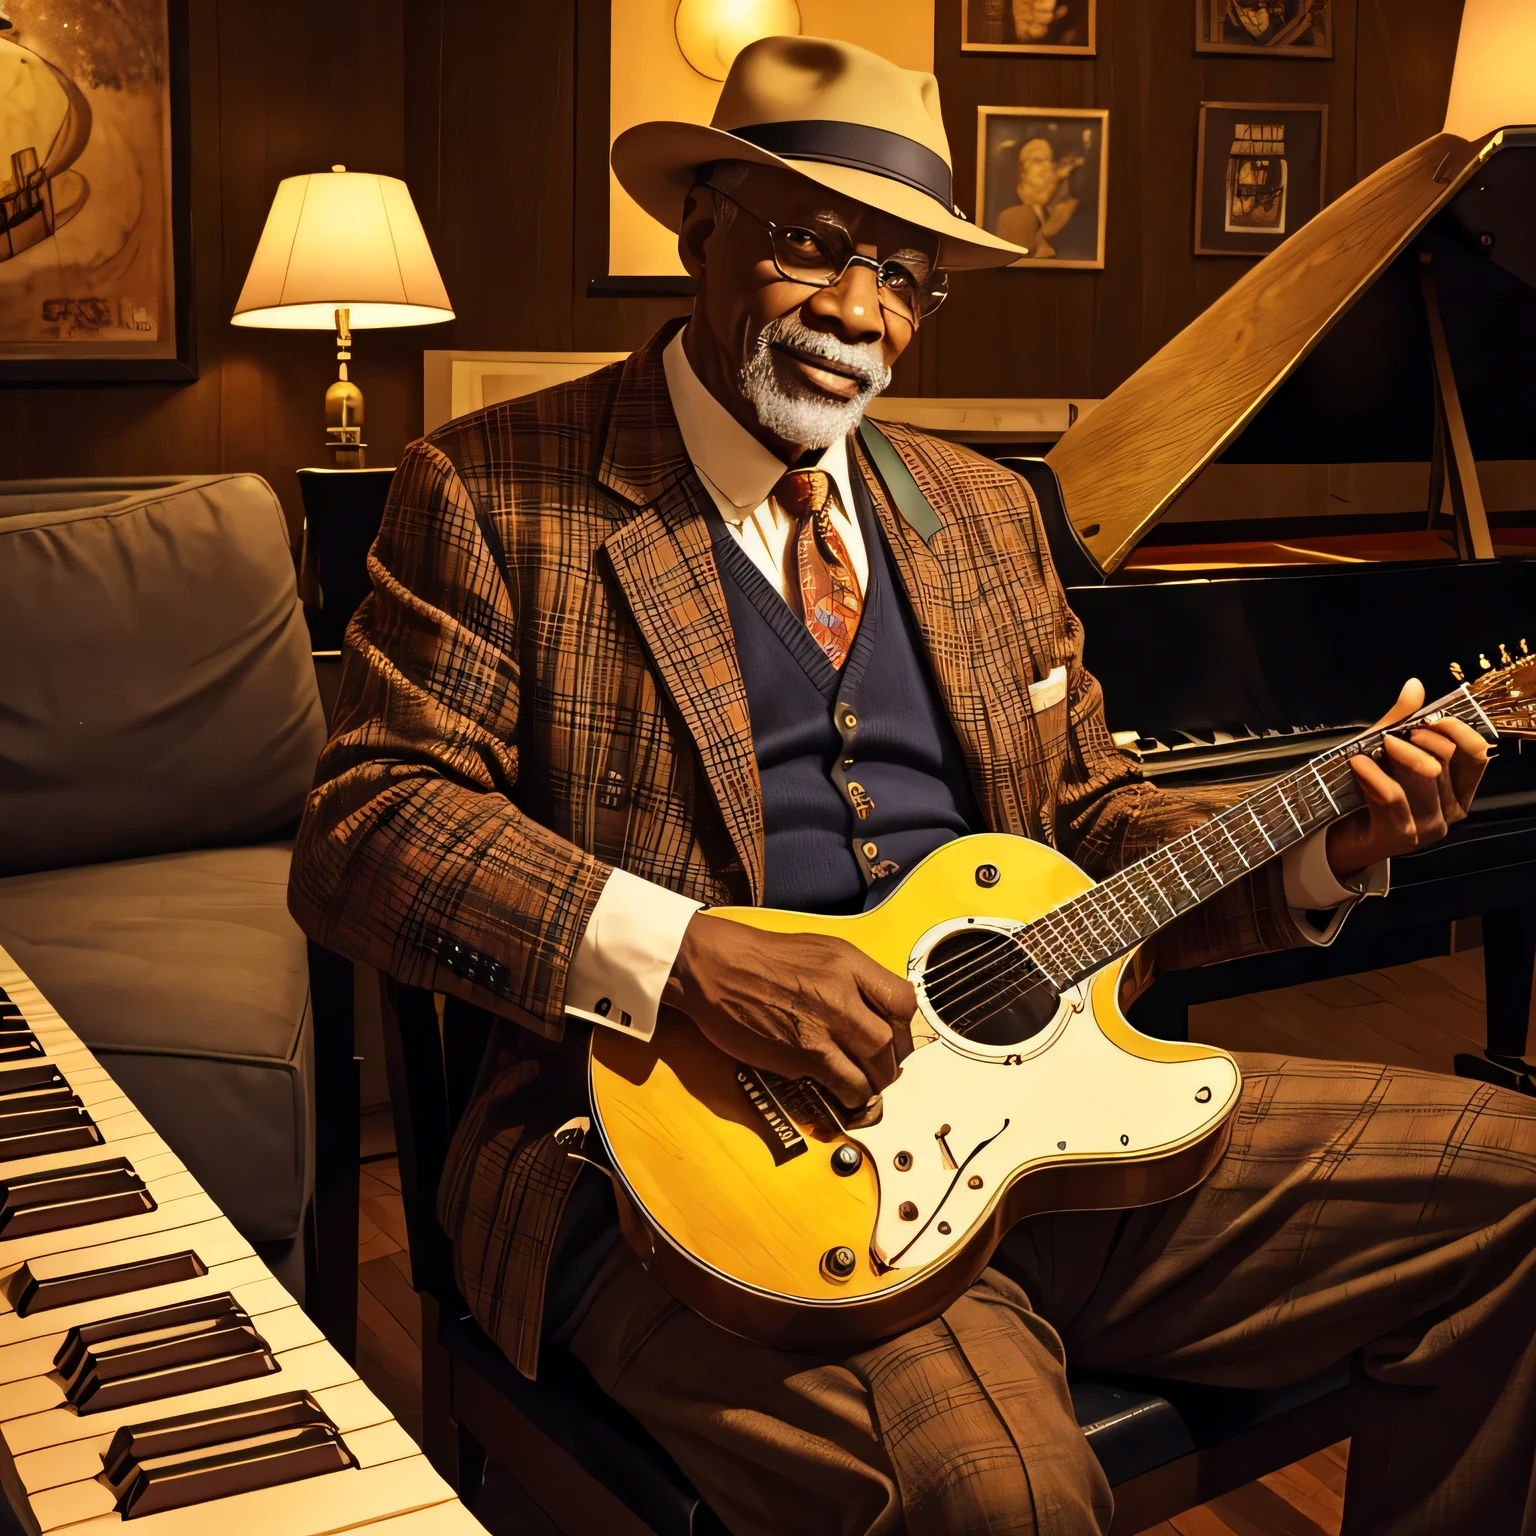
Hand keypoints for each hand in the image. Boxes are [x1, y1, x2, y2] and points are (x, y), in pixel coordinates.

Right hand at [664, 913, 916, 1107]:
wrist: (716, 968)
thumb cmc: (761, 958)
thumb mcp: (820, 950)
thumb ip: (853, 977)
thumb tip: (877, 1009)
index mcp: (848, 964)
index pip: (904, 1001)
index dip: (905, 1025)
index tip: (896, 1035)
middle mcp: (842, 995)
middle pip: (891, 1041)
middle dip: (891, 1062)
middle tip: (882, 1067)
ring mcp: (822, 1028)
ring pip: (872, 1069)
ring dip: (873, 1083)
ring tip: (864, 1084)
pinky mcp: (801, 1056)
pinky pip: (842, 1084)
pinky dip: (849, 1094)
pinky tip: (843, 1093)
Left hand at [1326, 678, 1489, 879]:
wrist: (1338, 839)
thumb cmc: (1368, 793)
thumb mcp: (1385, 753)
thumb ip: (1402, 722)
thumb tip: (1415, 684)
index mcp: (1458, 789)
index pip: (1477, 754)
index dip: (1455, 729)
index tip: (1427, 719)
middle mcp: (1451, 810)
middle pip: (1445, 759)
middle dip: (1418, 739)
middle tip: (1390, 737)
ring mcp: (1429, 826)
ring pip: (1424, 776)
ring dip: (1394, 755)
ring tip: (1366, 751)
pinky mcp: (1401, 836)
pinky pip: (1393, 795)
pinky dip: (1372, 774)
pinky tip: (1356, 765)